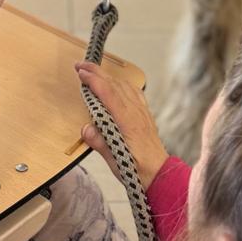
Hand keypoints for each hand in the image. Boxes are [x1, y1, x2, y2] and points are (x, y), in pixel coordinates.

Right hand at [77, 61, 169, 189]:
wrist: (160, 175)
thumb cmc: (138, 170)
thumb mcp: (114, 160)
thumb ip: (99, 143)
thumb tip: (85, 128)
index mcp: (127, 121)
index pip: (108, 93)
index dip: (93, 80)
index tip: (81, 72)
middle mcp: (136, 112)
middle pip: (115, 84)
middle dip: (97, 71)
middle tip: (81, 65)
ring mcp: (142, 112)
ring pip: (125, 86)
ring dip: (108, 76)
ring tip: (95, 72)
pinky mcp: (145, 115)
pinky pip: (135, 92)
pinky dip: (122, 84)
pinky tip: (118, 84)